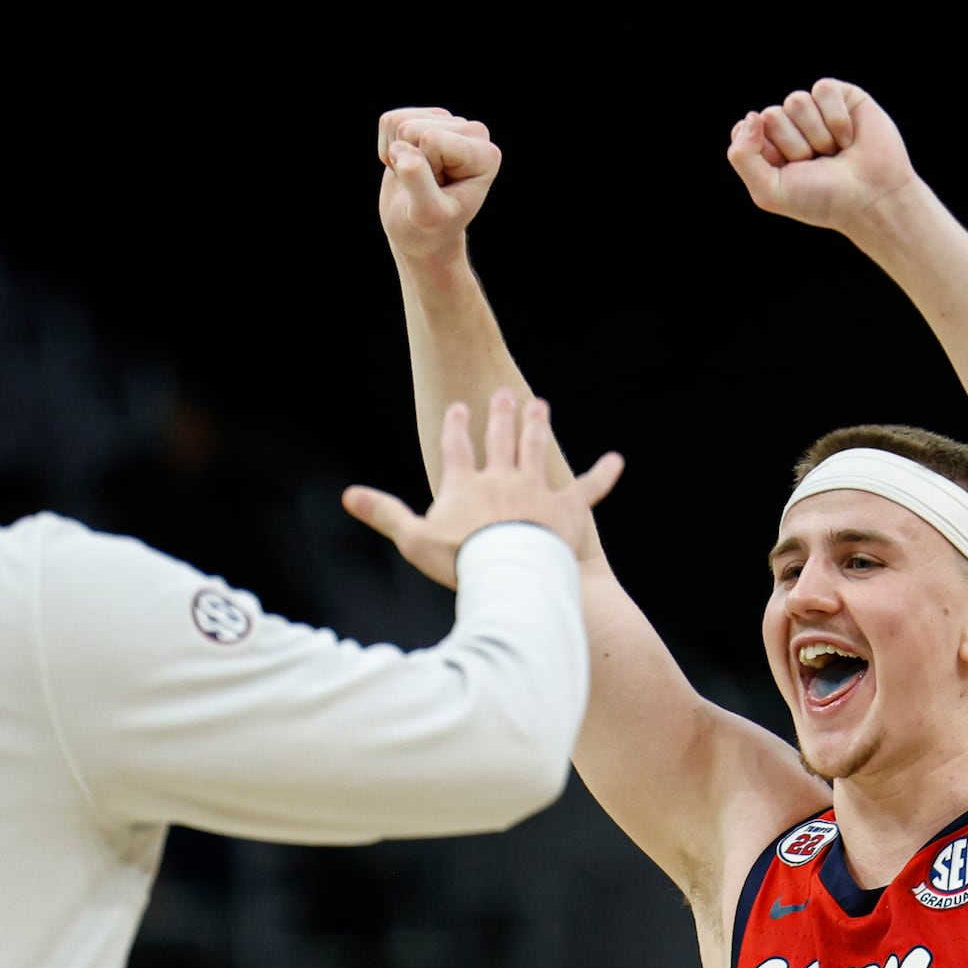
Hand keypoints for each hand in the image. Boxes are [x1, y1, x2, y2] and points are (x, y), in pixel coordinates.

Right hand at [343, 388, 622, 587]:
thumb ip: (385, 514)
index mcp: (466, 484)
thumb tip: (348, 496)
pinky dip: (604, 475)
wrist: (510, 573)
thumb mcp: (414, 539)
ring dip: (538, 426)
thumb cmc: (460, 561)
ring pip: (537, 449)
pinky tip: (618, 460)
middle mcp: (502, 478)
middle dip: (501, 414)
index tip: (456, 407)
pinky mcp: (567, 508)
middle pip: (500, 439)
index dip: (455, 426)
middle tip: (505, 393)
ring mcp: (536, 490)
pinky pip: (590, 488)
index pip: (456, 447)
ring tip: (540, 405)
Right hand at [378, 106, 501, 265]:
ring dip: (397, 155)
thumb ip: (418, 182)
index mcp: (485, 155)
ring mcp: (448, 123)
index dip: (423, 171)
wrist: (420, 234)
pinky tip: (407, 167)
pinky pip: (388, 121)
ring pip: (397, 122)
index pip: (431, 140)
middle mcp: (473, 132)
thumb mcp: (426, 215)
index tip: (438, 193)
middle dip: (409, 161)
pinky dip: (388, 149)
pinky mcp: (424, 119)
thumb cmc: (428, 230)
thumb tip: (401, 149)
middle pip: (411, 128)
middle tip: (426, 187)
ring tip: (417, 178)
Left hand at [725, 78, 917, 235]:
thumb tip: (751, 115)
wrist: (872, 197)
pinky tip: (849, 138)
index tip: (788, 173)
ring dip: (817, 135)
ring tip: (834, 153)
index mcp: (766, 150)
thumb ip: (742, 157)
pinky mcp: (840, 96)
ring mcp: (813, 111)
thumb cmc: (823, 199)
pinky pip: (823, 89)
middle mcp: (788, 127)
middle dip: (795, 146)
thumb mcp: (770, 191)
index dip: (766, 152)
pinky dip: (836, 119)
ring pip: (796, 101)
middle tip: (817, 165)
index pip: (745, 131)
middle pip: (771, 115)